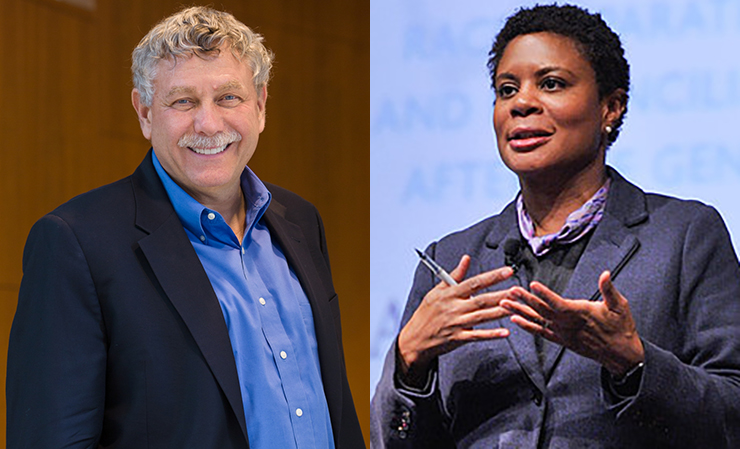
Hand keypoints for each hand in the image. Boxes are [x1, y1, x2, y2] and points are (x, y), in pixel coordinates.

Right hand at [398, 255, 514, 382]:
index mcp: (450, 294)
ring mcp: (457, 324)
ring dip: (501, 312)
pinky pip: (478, 336)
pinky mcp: (459, 338)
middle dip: (502, 295)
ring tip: (517, 307)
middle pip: (482, 299)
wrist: (415, 338)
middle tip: (519, 291)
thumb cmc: (426, 313)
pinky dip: (491, 334)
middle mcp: (455, 308)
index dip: (492, 277)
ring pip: (483, 317)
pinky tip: (505, 332)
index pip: (475, 282)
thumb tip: (466, 258)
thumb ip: (454, 275)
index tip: (508, 271)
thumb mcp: (436, 291)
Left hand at [500, 270, 643, 376]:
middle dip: (525, 299)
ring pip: (538, 321)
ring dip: (520, 311)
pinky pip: (540, 333)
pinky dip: (527, 326)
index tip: (532, 285)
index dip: (545, 294)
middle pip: (542, 310)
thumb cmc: (620, 327)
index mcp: (581, 313)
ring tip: (504, 303)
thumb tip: (605, 274)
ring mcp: (563, 333)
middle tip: (511, 290)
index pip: (558, 303)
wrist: (620, 354)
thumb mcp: (620, 306)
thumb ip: (609, 289)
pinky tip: (515, 320)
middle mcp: (568, 324)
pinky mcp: (562, 340)